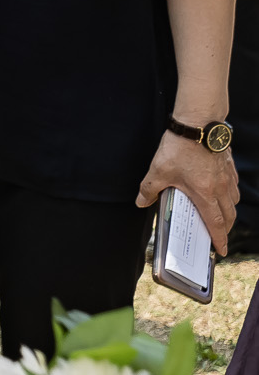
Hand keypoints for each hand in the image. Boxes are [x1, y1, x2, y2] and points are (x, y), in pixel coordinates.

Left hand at [139, 127, 239, 254]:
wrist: (198, 124)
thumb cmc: (179, 147)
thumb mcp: (158, 170)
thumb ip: (149, 189)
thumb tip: (141, 202)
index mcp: (205, 194)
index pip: (216, 223)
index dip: (219, 239)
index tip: (221, 250)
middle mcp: (220, 188)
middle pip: (229, 215)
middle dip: (225, 228)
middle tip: (218, 235)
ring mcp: (227, 177)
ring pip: (233, 201)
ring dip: (228, 211)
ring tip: (219, 215)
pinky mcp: (228, 166)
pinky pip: (232, 186)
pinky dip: (229, 195)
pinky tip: (221, 191)